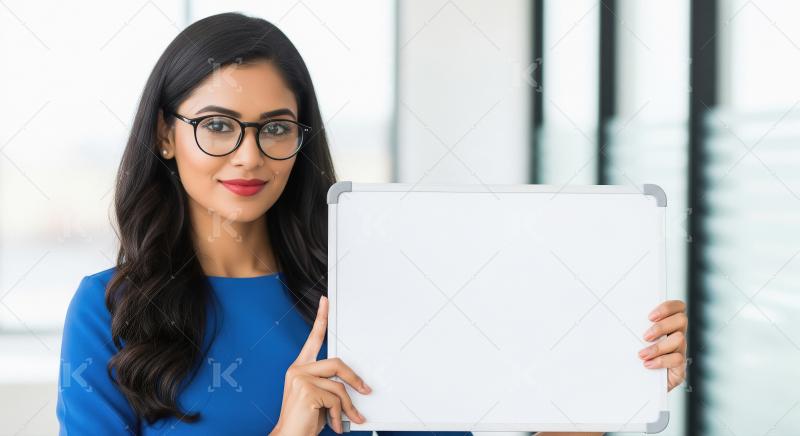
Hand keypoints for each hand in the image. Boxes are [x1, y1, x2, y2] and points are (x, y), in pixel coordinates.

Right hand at [271, 296, 370, 434]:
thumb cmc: (303, 422)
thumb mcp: (319, 399)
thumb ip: (330, 385)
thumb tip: (354, 384)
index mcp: (299, 368)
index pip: (313, 338)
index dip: (321, 318)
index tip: (326, 301)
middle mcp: (297, 370)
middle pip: (337, 364)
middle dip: (355, 379)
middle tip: (366, 391)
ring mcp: (300, 379)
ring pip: (339, 386)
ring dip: (347, 406)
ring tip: (346, 419)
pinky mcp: (306, 390)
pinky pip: (336, 398)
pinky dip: (339, 414)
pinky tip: (334, 424)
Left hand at [638, 299, 687, 390]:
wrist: (638, 385)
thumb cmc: (634, 360)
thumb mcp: (633, 341)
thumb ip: (634, 330)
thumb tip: (619, 319)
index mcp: (668, 326)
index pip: (678, 308)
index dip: (667, 308)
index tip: (650, 316)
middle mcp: (676, 337)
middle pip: (681, 320)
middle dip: (662, 326)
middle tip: (645, 336)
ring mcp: (680, 352)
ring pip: (679, 339)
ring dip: (658, 346)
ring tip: (642, 354)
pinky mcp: (680, 369)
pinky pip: (677, 359)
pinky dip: (661, 361)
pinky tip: (648, 364)